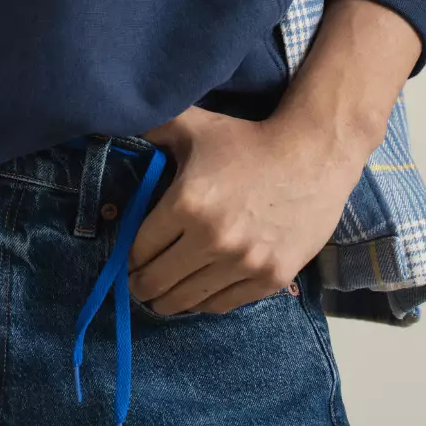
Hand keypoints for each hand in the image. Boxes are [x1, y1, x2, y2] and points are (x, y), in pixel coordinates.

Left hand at [125, 103, 367, 314]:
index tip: (127, 259)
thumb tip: (114, 120)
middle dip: (141, 284)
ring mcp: (243, 263)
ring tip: (161, 295)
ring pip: (187, 300)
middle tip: (137, 282)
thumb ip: (152, 127)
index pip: (139, 248)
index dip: (128, 256)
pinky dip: (203, 303)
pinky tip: (195, 294)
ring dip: (168, 300)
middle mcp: (212, 239)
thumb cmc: (247, 140)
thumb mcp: (193, 125)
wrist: (312, 156)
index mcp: (187, 203)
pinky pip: (222, 305)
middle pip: (158, 281)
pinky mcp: (269, 278)